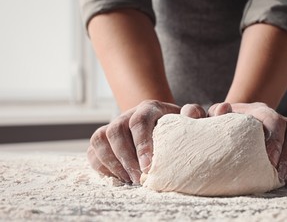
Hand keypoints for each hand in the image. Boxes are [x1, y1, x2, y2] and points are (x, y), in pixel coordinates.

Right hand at [87, 100, 205, 183]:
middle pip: (116, 130)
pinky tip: (118, 177)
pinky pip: (93, 150)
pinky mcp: (103, 140)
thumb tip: (191, 114)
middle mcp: (127, 114)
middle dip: (125, 156)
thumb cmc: (176, 126)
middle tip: (139, 178)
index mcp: (148, 108)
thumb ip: (193, 114)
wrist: (162, 126)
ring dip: (112, 162)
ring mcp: (113, 126)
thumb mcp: (187, 119)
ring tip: (129, 179)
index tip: (148, 166)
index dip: (141, 143)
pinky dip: (102, 166)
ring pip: (100, 138)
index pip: (139, 121)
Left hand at [208, 102, 286, 184]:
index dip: (275, 139)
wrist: (234, 126)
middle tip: (279, 175)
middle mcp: (278, 118)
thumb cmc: (223, 125)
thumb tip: (223, 108)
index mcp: (258, 111)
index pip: (273, 119)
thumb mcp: (215, 117)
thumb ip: (215, 113)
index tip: (269, 160)